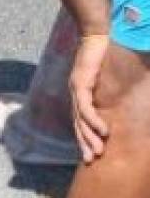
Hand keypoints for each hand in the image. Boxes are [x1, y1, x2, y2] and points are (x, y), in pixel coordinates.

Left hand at [70, 33, 109, 162]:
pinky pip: (86, 107)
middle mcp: (75, 94)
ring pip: (80, 119)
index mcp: (80, 95)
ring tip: (99, 151)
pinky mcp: (81, 83)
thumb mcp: (106, 80)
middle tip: (92, 160)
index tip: (90, 153)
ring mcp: (76, 89)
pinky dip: (93, 120)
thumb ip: (108, 92)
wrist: (96, 37)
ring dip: (90, 136)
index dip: (84, 137)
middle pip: (77, 124)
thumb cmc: (103, 56)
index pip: (80, 120)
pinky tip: (103, 132)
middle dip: (84, 143)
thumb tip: (121, 104)